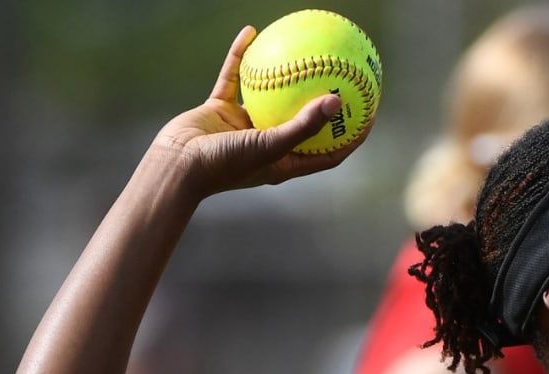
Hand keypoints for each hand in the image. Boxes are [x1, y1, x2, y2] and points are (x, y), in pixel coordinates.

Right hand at [150, 26, 367, 194]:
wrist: (176, 166)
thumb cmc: (225, 165)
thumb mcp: (270, 145)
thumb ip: (302, 125)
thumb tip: (337, 101)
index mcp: (285, 161)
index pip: (329, 151)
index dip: (352, 136)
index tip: (371, 114)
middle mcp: (268, 143)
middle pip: (304, 120)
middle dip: (324, 100)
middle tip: (345, 75)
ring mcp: (243, 125)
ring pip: (270, 93)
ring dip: (284, 73)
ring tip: (303, 47)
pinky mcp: (220, 109)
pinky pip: (235, 76)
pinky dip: (241, 56)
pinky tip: (251, 32)